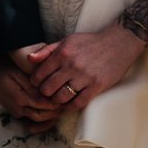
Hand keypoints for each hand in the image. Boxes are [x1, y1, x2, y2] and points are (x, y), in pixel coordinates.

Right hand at [0, 55, 60, 131]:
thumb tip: (44, 93)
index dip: (55, 103)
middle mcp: (17, 108)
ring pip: (37, 121)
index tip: (65, 97)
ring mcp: (16, 113)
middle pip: (41, 116)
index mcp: (19, 97)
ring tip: (60, 109)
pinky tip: (50, 117)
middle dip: (55, 112)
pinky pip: (31, 122)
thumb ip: (31, 84)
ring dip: (50, 118)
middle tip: (66, 104)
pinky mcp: (16, 113)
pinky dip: (42, 123)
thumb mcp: (17, 72)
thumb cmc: (5, 68)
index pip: (42, 104)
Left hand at [27, 25, 146, 106]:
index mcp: (62, 53)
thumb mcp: (67, 41)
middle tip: (48, 93)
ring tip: (59, 97)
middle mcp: (71, 65)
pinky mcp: (96, 86)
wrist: (118, 43)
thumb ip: (47, 51)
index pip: (39, 75)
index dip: (35, 82)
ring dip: (57, 100)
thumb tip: (29, 59)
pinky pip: (78, 103)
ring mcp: (84, 77)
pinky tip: (70, 102)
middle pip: (47, 89)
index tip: (38, 84)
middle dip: (45, 93)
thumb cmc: (90, 42)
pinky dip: (71, 106)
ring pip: (61, 98)